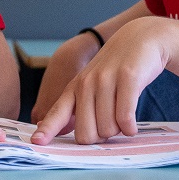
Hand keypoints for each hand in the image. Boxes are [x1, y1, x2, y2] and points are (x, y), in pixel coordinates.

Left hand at [32, 17, 172, 144]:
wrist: (142, 37)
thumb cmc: (118, 69)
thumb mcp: (94, 83)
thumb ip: (82, 106)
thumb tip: (77, 136)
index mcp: (75, 87)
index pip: (56, 112)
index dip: (46, 129)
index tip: (36, 142)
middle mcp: (86, 83)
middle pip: (85, 135)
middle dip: (100, 137)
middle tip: (111, 121)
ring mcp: (106, 80)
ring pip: (107, 130)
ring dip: (118, 130)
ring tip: (124, 112)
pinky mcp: (127, 78)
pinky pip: (124, 120)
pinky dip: (129, 128)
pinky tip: (132, 124)